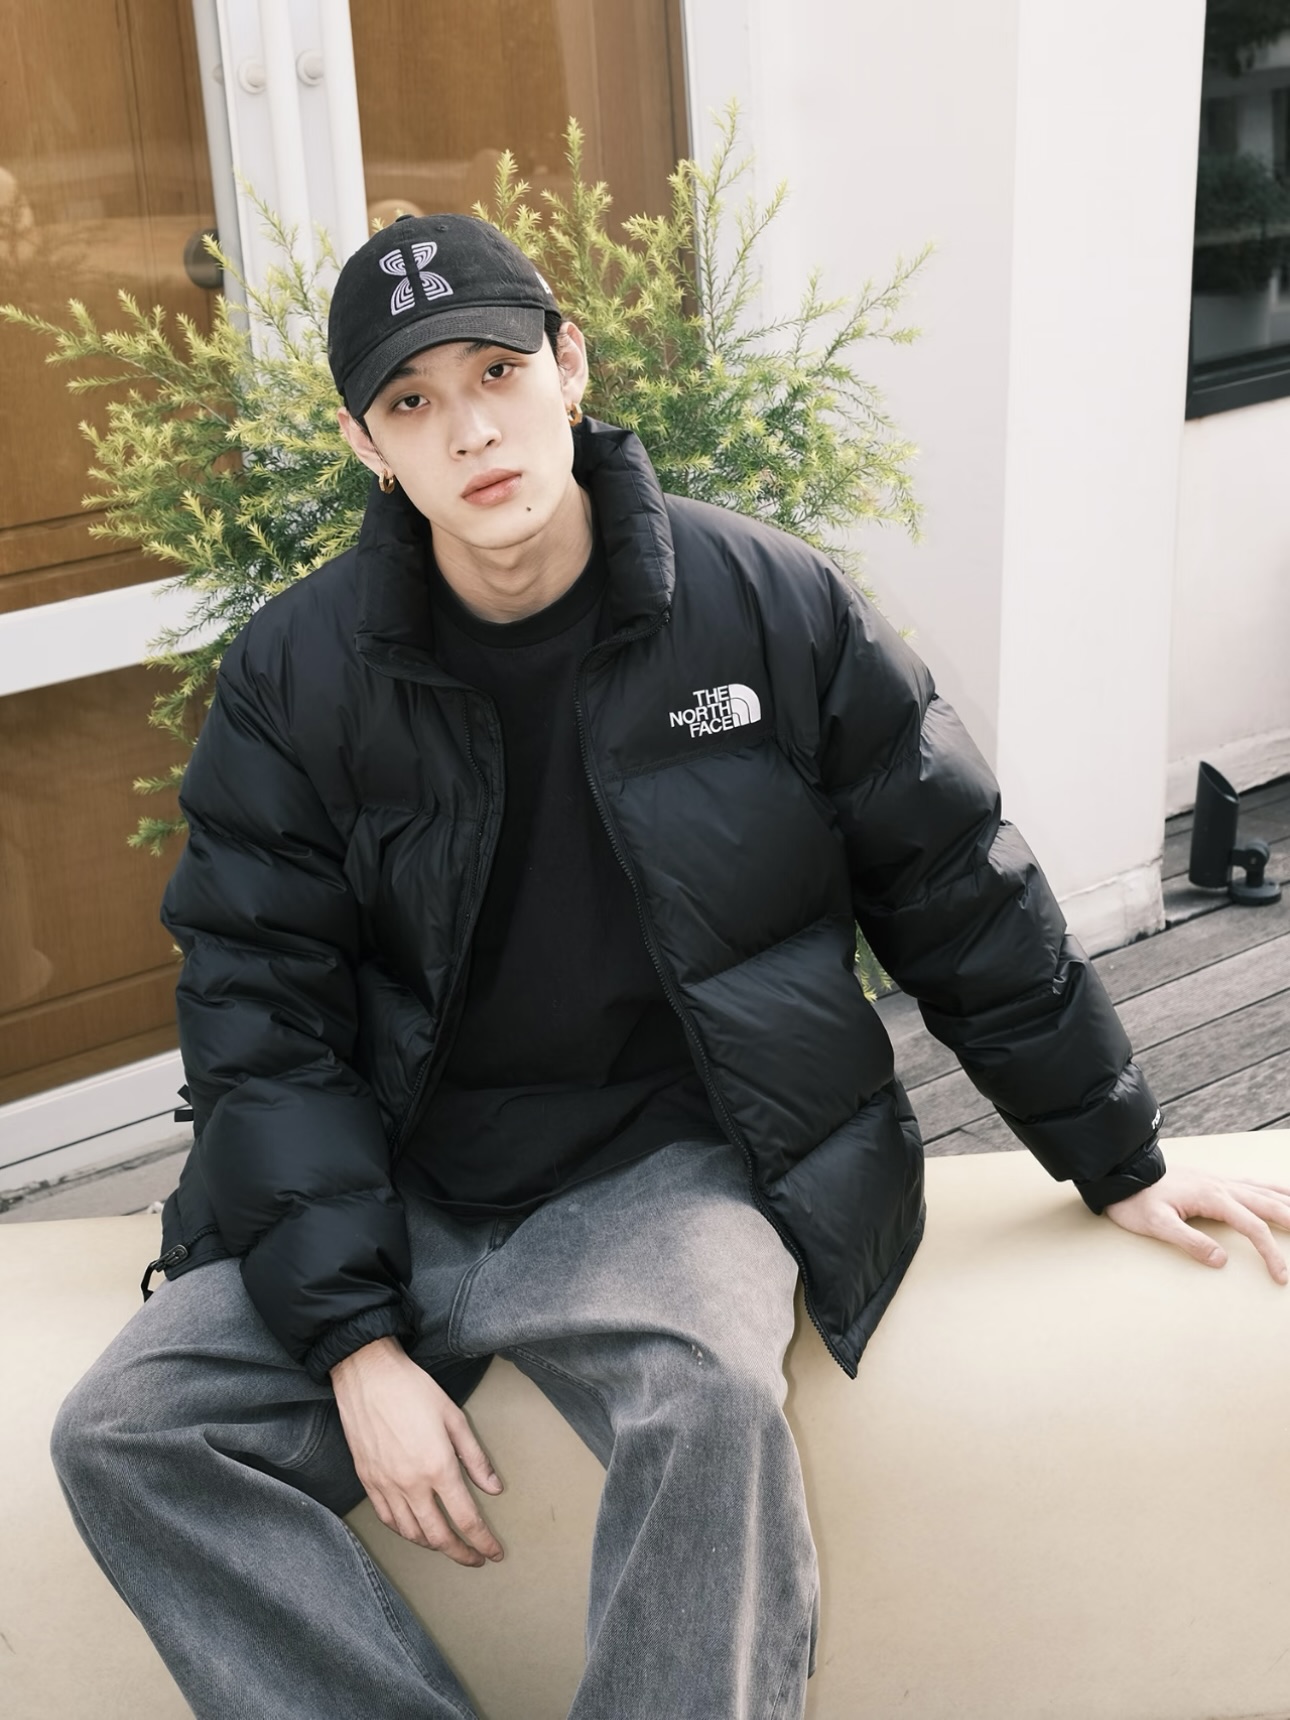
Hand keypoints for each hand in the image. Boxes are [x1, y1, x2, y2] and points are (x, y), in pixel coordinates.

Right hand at [331, 1336, 503, 1565]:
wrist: (367, 1374)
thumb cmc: (413, 1389)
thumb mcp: (454, 1417)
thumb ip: (475, 1457)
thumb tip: (494, 1488)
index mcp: (437, 1467)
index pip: (466, 1519)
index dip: (483, 1541)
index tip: (494, 1553)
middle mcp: (410, 1484)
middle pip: (439, 1536)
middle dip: (461, 1553)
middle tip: (475, 1558)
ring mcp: (385, 1485)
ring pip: (411, 1533)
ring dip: (432, 1545)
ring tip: (447, 1545)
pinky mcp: (367, 1481)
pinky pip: (387, 1519)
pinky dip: (404, 1532)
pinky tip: (414, 1530)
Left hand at [1104, 1166, 1289, 1282]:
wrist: (1121, 1172)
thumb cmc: (1136, 1201)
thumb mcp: (1156, 1225)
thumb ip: (1189, 1241)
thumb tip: (1221, 1260)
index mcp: (1213, 1197)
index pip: (1253, 1227)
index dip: (1271, 1254)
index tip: (1281, 1277)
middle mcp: (1223, 1185)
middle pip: (1270, 1204)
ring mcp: (1221, 1180)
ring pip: (1267, 1190)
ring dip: (1289, 1202)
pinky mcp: (1216, 1179)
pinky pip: (1254, 1181)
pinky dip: (1275, 1186)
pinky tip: (1284, 1191)